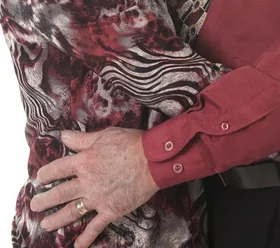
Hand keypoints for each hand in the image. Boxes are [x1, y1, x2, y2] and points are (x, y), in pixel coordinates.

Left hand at [30, 127, 158, 247]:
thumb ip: (82, 139)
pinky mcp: (110, 210)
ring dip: (56, 220)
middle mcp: (86, 182)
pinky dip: (86, 238)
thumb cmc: (129, 143)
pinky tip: (78, 245)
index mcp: (84, 162)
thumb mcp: (104, 135)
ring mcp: (97, 199)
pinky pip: (95, 227)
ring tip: (46, 225)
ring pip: (71, 212)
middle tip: (35, 205)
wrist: (151, 160)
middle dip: (45, 200)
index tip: (39, 177)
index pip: (58, 169)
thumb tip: (63, 136)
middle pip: (60, 193)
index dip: (46, 173)